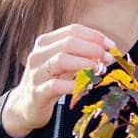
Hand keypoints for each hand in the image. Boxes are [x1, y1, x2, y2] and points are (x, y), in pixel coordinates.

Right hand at [1, 23, 116, 137]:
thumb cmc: (50, 81)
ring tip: (99, 70)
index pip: (73, 30)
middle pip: (69, 42)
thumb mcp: (64, 65)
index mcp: (45, 42)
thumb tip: (107, 50)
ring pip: (61, 59)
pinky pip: (56, 85)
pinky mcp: (36, 93)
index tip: (111, 46)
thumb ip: (81, 55)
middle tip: (108, 59)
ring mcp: (35, 73)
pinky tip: (86, 87)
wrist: (25, 106)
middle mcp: (38, 54)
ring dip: (85, 63)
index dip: (95, 36)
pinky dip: (73, 85)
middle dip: (93, 49)